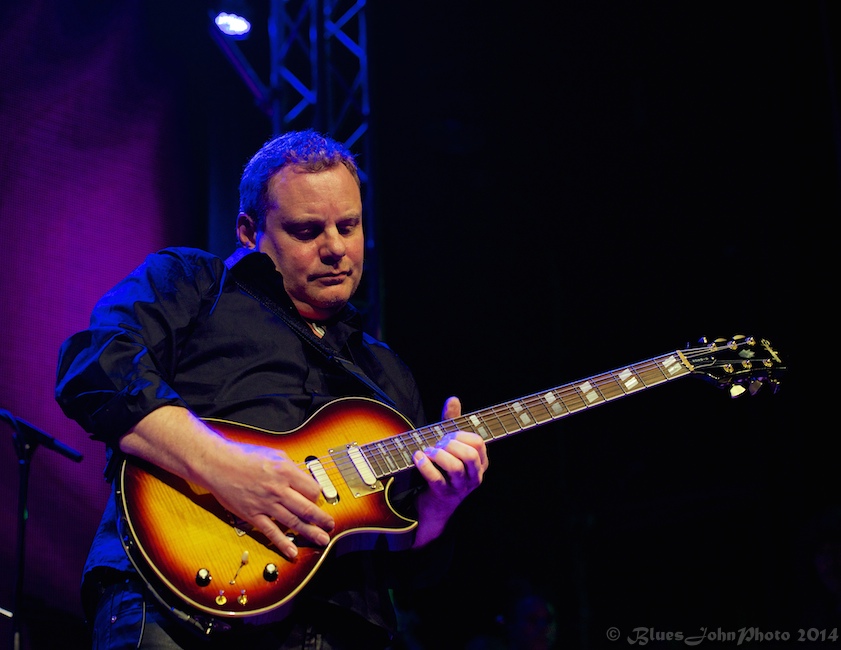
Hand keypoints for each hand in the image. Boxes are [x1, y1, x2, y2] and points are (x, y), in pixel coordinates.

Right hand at [120, 406, 333, 559]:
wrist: (218, 464)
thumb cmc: (245, 456)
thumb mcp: (275, 454)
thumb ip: (291, 467)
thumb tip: (304, 479)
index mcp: (285, 471)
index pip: (312, 489)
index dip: (318, 496)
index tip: (318, 500)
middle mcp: (278, 489)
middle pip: (307, 508)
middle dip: (322, 519)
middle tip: (331, 526)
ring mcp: (266, 504)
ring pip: (293, 521)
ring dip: (310, 532)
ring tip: (322, 540)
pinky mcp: (253, 515)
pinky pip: (271, 532)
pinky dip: (283, 543)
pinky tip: (292, 552)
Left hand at [411, 396, 488, 546]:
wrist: (434, 507)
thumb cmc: (444, 470)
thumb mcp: (451, 446)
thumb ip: (453, 422)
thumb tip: (453, 399)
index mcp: (480, 464)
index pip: (478, 443)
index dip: (461, 435)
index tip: (448, 435)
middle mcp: (473, 477)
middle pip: (470, 455)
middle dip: (452, 444)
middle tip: (438, 443)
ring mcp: (459, 488)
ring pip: (455, 467)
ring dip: (439, 455)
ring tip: (428, 450)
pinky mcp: (442, 496)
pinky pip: (436, 479)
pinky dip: (425, 466)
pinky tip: (418, 457)